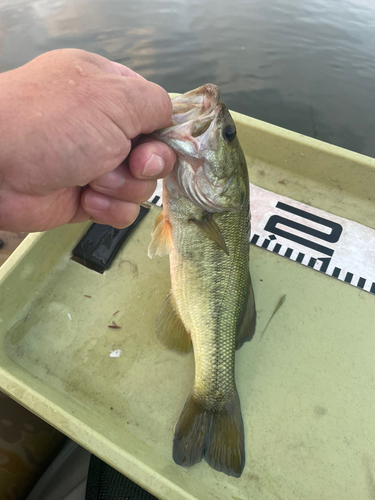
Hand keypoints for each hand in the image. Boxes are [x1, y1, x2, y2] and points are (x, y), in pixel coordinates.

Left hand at [0, 49, 175, 231]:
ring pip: (140, 186)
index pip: (156, 113)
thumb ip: (156, 104)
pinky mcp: (88, 198)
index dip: (166, 132)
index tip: (162, 142)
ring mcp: (97, 165)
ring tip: (93, 178)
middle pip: (155, 154)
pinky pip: (123, 211)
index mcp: (110, 92)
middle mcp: (105, 128)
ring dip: (122, 186)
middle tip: (130, 162)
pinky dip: (110, 208)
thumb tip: (171, 120)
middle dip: (147, 163)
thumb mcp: (114, 97)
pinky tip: (87, 198)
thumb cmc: (51, 123)